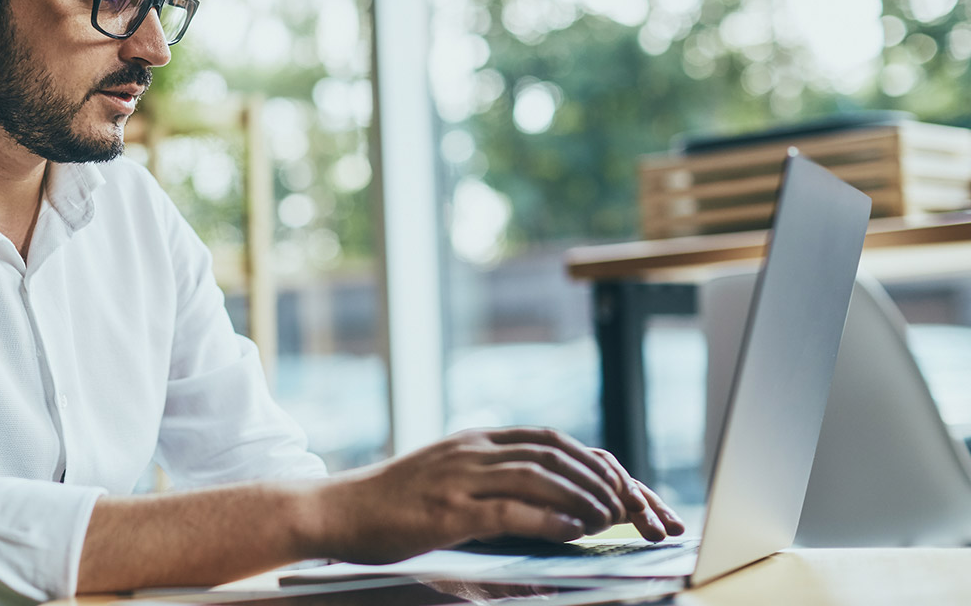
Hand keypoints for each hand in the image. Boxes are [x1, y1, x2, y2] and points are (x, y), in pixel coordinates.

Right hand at [306, 426, 685, 565]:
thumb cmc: (393, 504)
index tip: (628, 489)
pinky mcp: (446, 510)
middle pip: (556, 453)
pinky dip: (548, 519)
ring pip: (539, 475)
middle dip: (604, 479)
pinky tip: (574, 532)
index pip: (552, 440)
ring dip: (584, 497)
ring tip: (613, 520)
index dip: (596, 461)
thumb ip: (491, 480)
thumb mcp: (447, 479)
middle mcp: (472, 450)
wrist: (336, 510)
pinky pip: (508, 509)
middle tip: (635, 509)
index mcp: (475, 440)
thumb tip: (549, 503)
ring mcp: (458, 477)